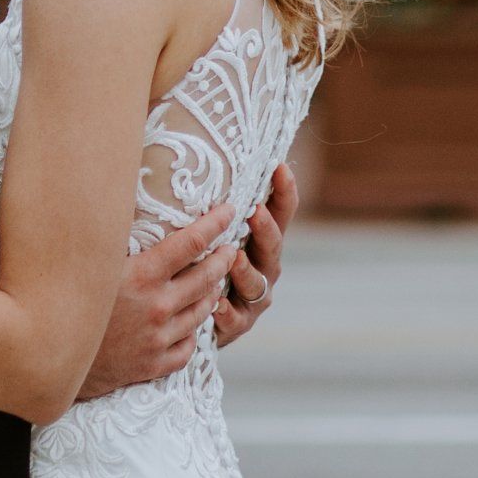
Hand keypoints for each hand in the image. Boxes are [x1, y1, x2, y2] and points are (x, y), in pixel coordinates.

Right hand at [76, 204, 236, 397]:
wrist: (50, 353)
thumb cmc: (66, 296)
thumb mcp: (92, 259)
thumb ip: (114, 234)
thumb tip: (119, 195)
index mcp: (143, 275)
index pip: (191, 242)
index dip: (214, 224)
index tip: (229, 211)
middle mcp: (157, 306)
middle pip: (205, 277)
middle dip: (223, 258)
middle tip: (231, 247)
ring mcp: (157, 338)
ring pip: (201, 312)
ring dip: (212, 293)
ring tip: (215, 281)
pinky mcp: (153, 364)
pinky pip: (187, 347)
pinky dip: (193, 332)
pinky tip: (192, 322)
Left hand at [213, 161, 296, 348]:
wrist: (194, 315)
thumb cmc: (202, 258)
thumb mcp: (213, 228)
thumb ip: (213, 202)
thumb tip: (199, 153)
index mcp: (261, 240)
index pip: (280, 212)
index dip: (284, 191)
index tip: (280, 167)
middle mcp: (265, 267)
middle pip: (272, 245)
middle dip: (265, 228)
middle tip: (255, 212)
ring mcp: (254, 298)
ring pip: (256, 282)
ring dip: (245, 269)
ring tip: (233, 258)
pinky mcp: (238, 324)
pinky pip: (235, 319)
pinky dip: (227, 312)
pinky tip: (216, 305)